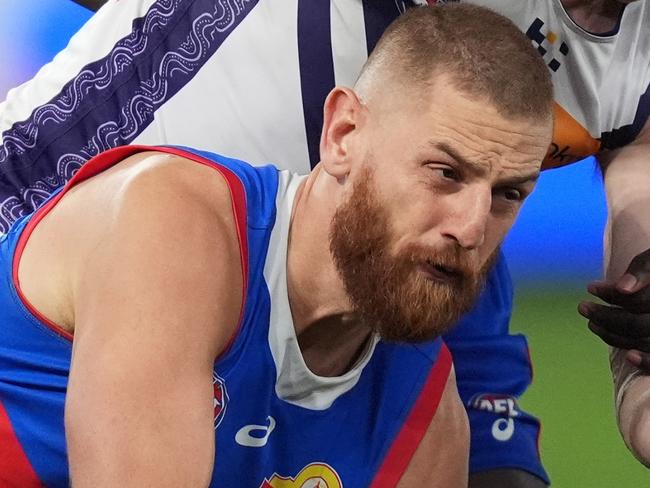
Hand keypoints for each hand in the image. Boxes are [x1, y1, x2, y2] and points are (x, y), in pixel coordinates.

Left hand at [579, 248, 649, 369]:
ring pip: (644, 342)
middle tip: (582, 307)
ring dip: (614, 337)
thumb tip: (623, 288)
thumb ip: (643, 269)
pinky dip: (648, 362)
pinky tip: (629, 357)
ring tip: (591, 324)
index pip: (638, 300)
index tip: (590, 287)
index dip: (612, 294)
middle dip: (605, 317)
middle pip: (638, 325)